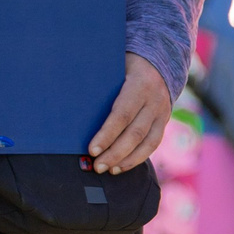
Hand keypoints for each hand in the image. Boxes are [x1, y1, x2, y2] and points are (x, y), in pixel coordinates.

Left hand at [89, 53, 173, 174]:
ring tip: (109, 170)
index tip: (92, 150)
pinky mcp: (164, 122)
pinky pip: (153, 144)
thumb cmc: (123, 65)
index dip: (107, 134)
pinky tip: (121, 167)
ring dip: (127, 160)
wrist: (157, 63)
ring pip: (147, 143)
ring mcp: (162, 113)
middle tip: (97, 166)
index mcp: (140, 85)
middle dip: (115, 153)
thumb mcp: (112, 67)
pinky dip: (137, 158)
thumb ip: (100, 83)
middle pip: (135, 133)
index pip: (122, 115)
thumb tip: (69, 101)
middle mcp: (154, 101)